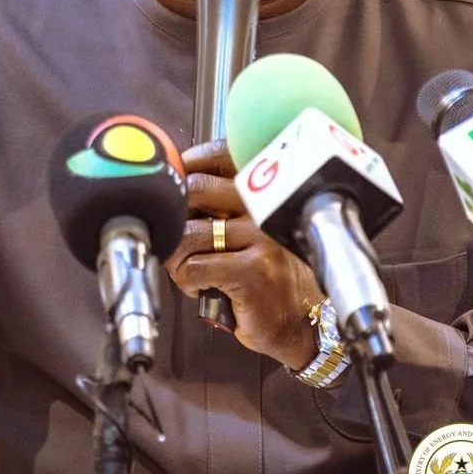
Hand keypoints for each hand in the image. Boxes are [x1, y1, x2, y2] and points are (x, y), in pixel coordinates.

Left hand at [165, 138, 322, 370]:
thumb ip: (219, 201)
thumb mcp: (246, 227)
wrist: (298, 319)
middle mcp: (264, 206)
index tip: (177, 189)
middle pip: (194, 189)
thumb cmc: (265, 272)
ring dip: (177, 259)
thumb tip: (175, 184)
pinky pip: (193, 267)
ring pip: (187, 234)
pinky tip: (203, 288)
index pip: (220, 154)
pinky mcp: (252, 270)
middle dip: (174, 221)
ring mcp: (260, 236)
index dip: (188, 165)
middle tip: (179, 244)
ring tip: (193, 272)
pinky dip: (187, 282)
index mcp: (261, 189)